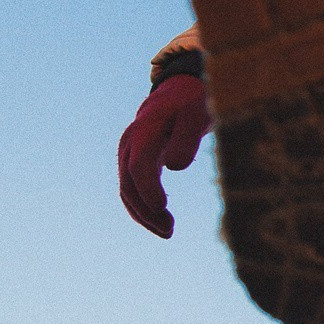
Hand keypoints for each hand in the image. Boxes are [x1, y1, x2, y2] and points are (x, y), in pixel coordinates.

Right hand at [118, 74, 211, 237]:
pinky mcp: (134, 161)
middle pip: (128, 183)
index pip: (139, 165)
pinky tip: (161, 221)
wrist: (179, 92)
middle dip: (145, 210)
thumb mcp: (197, 114)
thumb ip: (187, 137)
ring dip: (143, 214)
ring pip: (127, 190)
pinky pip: (132, 188)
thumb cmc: (192, 103)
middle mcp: (131, 143)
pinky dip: (142, 207)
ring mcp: (129, 153)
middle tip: (169, 231)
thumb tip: (176, 167)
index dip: (148, 189)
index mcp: (145, 130)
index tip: (162, 209)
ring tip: (168, 231)